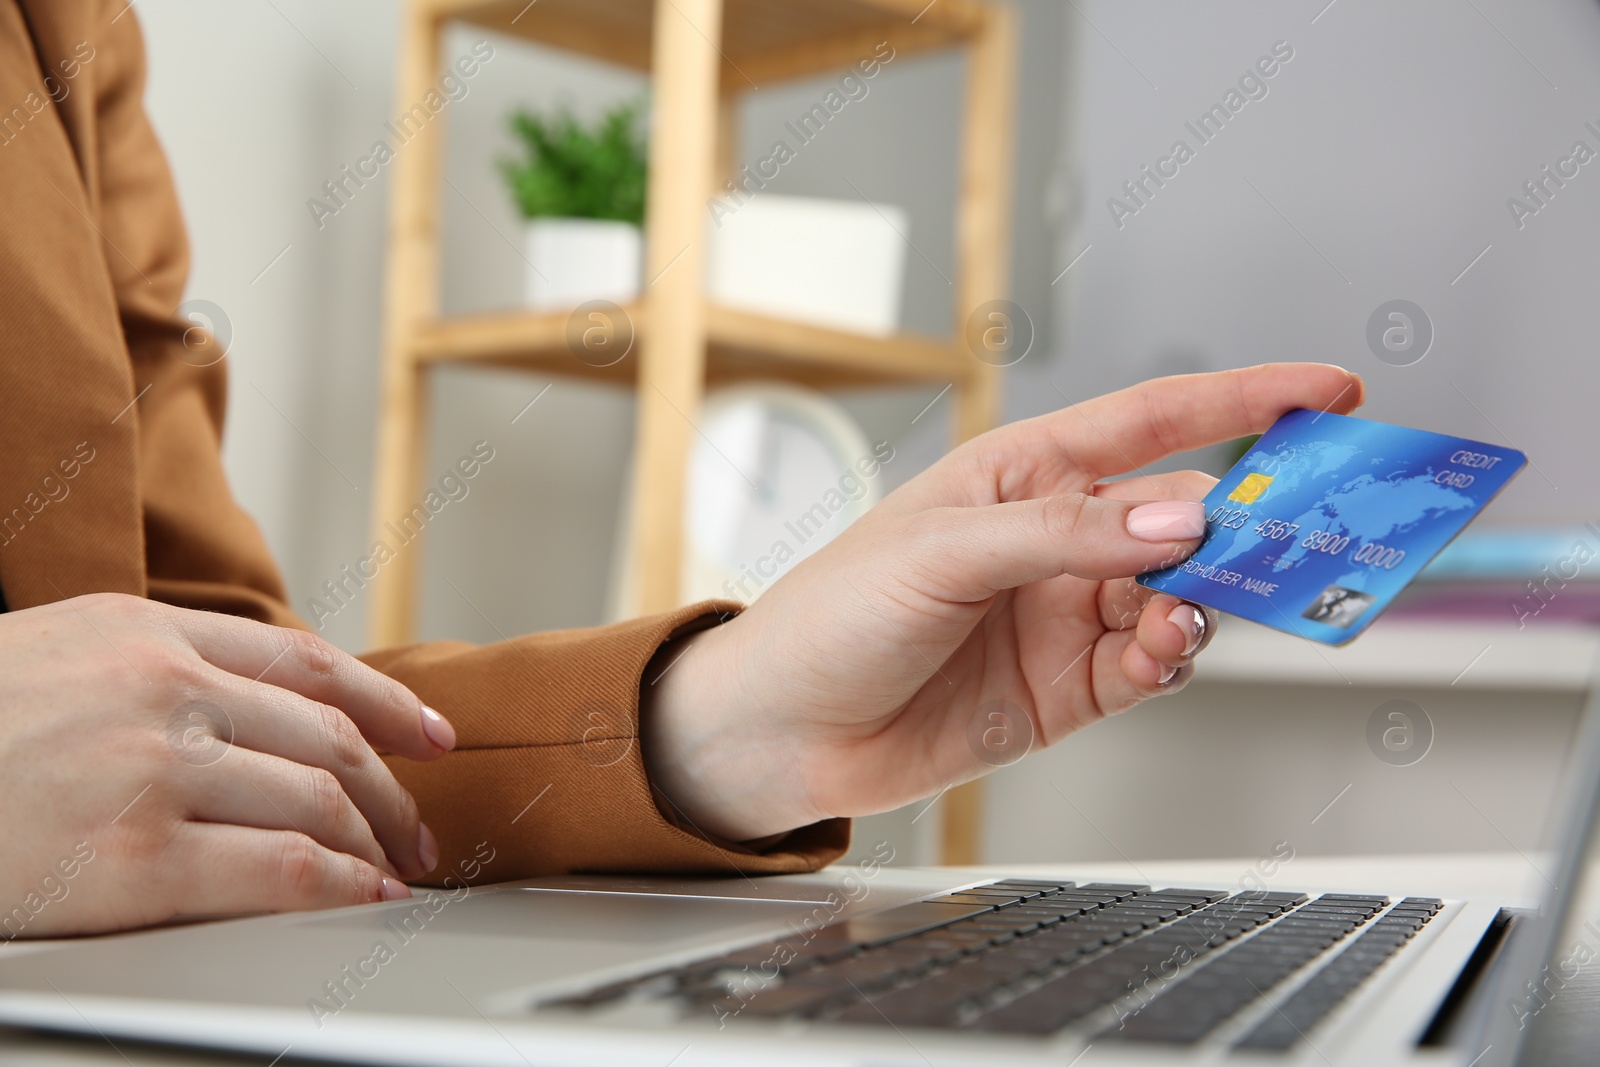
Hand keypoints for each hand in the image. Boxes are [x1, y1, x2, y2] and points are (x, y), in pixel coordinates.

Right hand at [0, 593, 455, 936]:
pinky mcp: (135, 856)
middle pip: (327, 737)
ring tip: (395, 870)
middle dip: (393, 789)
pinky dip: (338, 884)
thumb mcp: (57, 655)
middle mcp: (160, 688)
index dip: (384, 701)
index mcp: (145, 633)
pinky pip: (279, 868)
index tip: (428, 734)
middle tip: (420, 826)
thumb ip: (156, 668)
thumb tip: (257, 710)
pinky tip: (358, 895)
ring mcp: (151, 769)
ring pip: (318, 800)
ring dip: (375, 841)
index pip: (306, 664)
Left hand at [645, 363, 1363, 839]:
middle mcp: (1058, 541)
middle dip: (1248, 521)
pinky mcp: (1070, 689)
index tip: (1330, 391)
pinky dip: (1172, 657)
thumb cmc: (834, 613)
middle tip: (1303, 533)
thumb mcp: (944, 552)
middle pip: (1185, 515)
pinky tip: (1163, 651)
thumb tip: (1183, 520)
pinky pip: (1150, 665)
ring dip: (1208, 598)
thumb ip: (1067, 536)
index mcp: (1025, 475)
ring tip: (1196, 608)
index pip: (1154, 421)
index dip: (1245, 399)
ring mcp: (1068, 615)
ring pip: (1181, 594)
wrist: (784, 731)